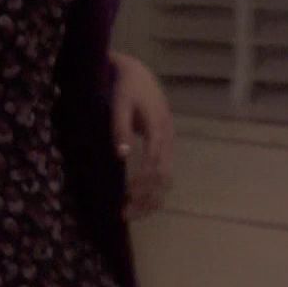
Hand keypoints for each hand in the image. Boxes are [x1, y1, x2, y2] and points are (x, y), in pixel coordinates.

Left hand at [110, 51, 173, 219]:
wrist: (137, 73)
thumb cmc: (125, 86)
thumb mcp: (120, 102)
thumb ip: (120, 127)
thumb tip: (122, 155)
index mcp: (158, 127)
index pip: (155, 162)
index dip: (142, 181)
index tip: (125, 194)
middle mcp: (167, 138)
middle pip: (164, 176)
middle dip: (146, 198)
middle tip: (124, 212)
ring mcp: (168, 143)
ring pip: (166, 179)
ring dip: (151, 199)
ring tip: (129, 213)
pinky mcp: (164, 146)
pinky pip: (163, 173)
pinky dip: (152, 191)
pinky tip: (136, 201)